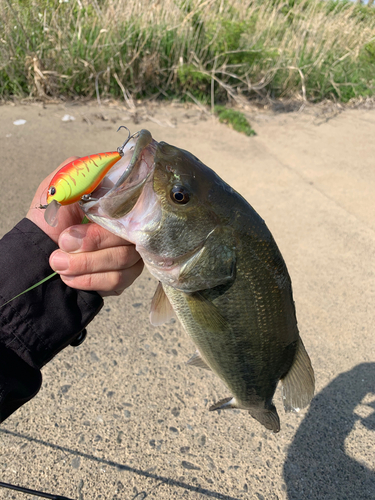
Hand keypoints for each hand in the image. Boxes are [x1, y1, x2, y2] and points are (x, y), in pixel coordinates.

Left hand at [27, 158, 143, 296]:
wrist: (37, 258)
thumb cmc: (48, 222)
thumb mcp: (57, 189)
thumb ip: (81, 172)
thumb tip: (111, 161)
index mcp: (116, 202)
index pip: (136, 202)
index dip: (114, 212)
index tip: (85, 216)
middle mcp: (129, 225)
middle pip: (128, 234)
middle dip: (90, 243)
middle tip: (62, 242)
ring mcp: (131, 251)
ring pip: (123, 258)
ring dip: (84, 263)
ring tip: (58, 261)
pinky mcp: (126, 275)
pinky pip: (119, 278)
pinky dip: (89, 279)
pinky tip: (70, 276)